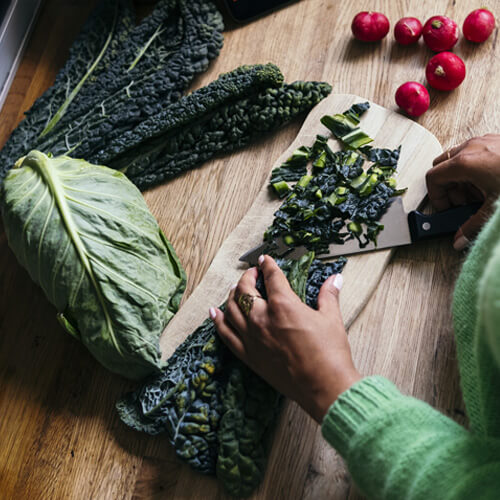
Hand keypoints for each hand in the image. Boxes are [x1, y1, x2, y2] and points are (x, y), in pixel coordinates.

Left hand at [210, 255, 360, 422]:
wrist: (324, 387)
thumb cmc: (329, 354)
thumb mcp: (331, 319)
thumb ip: (329, 296)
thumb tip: (335, 279)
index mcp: (283, 305)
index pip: (271, 277)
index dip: (268, 265)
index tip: (265, 260)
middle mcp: (262, 319)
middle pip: (244, 290)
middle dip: (247, 277)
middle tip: (252, 274)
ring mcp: (252, 338)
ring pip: (231, 309)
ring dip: (232, 295)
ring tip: (236, 289)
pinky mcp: (249, 356)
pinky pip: (226, 335)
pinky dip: (218, 321)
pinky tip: (214, 313)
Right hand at [427, 134, 499, 249]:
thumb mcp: (494, 210)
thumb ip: (472, 226)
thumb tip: (460, 239)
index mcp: (465, 163)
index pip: (433, 178)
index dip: (436, 197)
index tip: (448, 209)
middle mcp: (472, 148)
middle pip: (442, 165)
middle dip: (448, 187)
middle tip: (463, 203)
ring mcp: (485, 141)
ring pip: (457, 158)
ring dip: (461, 178)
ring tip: (480, 195)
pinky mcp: (497, 141)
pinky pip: (474, 153)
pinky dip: (475, 169)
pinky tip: (491, 184)